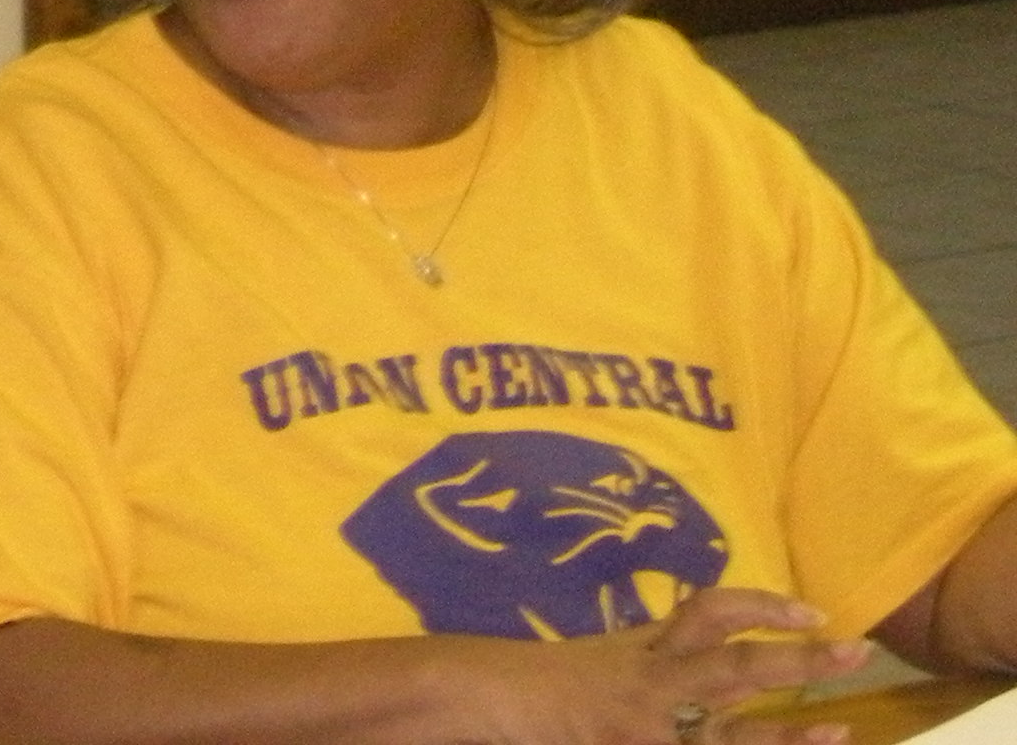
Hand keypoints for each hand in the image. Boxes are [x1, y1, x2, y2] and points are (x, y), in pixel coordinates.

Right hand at [488, 587, 870, 744]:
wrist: (482, 698)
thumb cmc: (535, 679)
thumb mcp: (598, 660)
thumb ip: (645, 658)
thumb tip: (701, 648)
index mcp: (643, 649)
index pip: (709, 612)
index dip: (762, 605)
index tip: (809, 608)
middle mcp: (654, 681)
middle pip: (739, 666)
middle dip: (801, 661)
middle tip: (855, 650)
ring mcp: (649, 727)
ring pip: (734, 731)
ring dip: (790, 736)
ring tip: (840, 732)